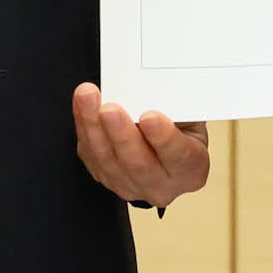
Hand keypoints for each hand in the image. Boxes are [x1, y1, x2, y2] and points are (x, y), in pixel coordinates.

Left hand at [71, 84, 209, 207]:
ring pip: (108, 162)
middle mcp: (162, 186)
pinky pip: (90, 155)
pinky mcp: (106, 178)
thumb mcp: (190, 115)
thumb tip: (155, 85)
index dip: (164, 138)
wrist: (164, 144)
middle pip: (139, 164)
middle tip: (110, 109)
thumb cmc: (180, 126)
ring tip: (88, 98)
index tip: (150, 117)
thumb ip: (177, 107)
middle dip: (121, 134)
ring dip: (94, 128)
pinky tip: (82, 106)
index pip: (180, 157)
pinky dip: (84, 127)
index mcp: (191, 170)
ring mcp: (131, 186)